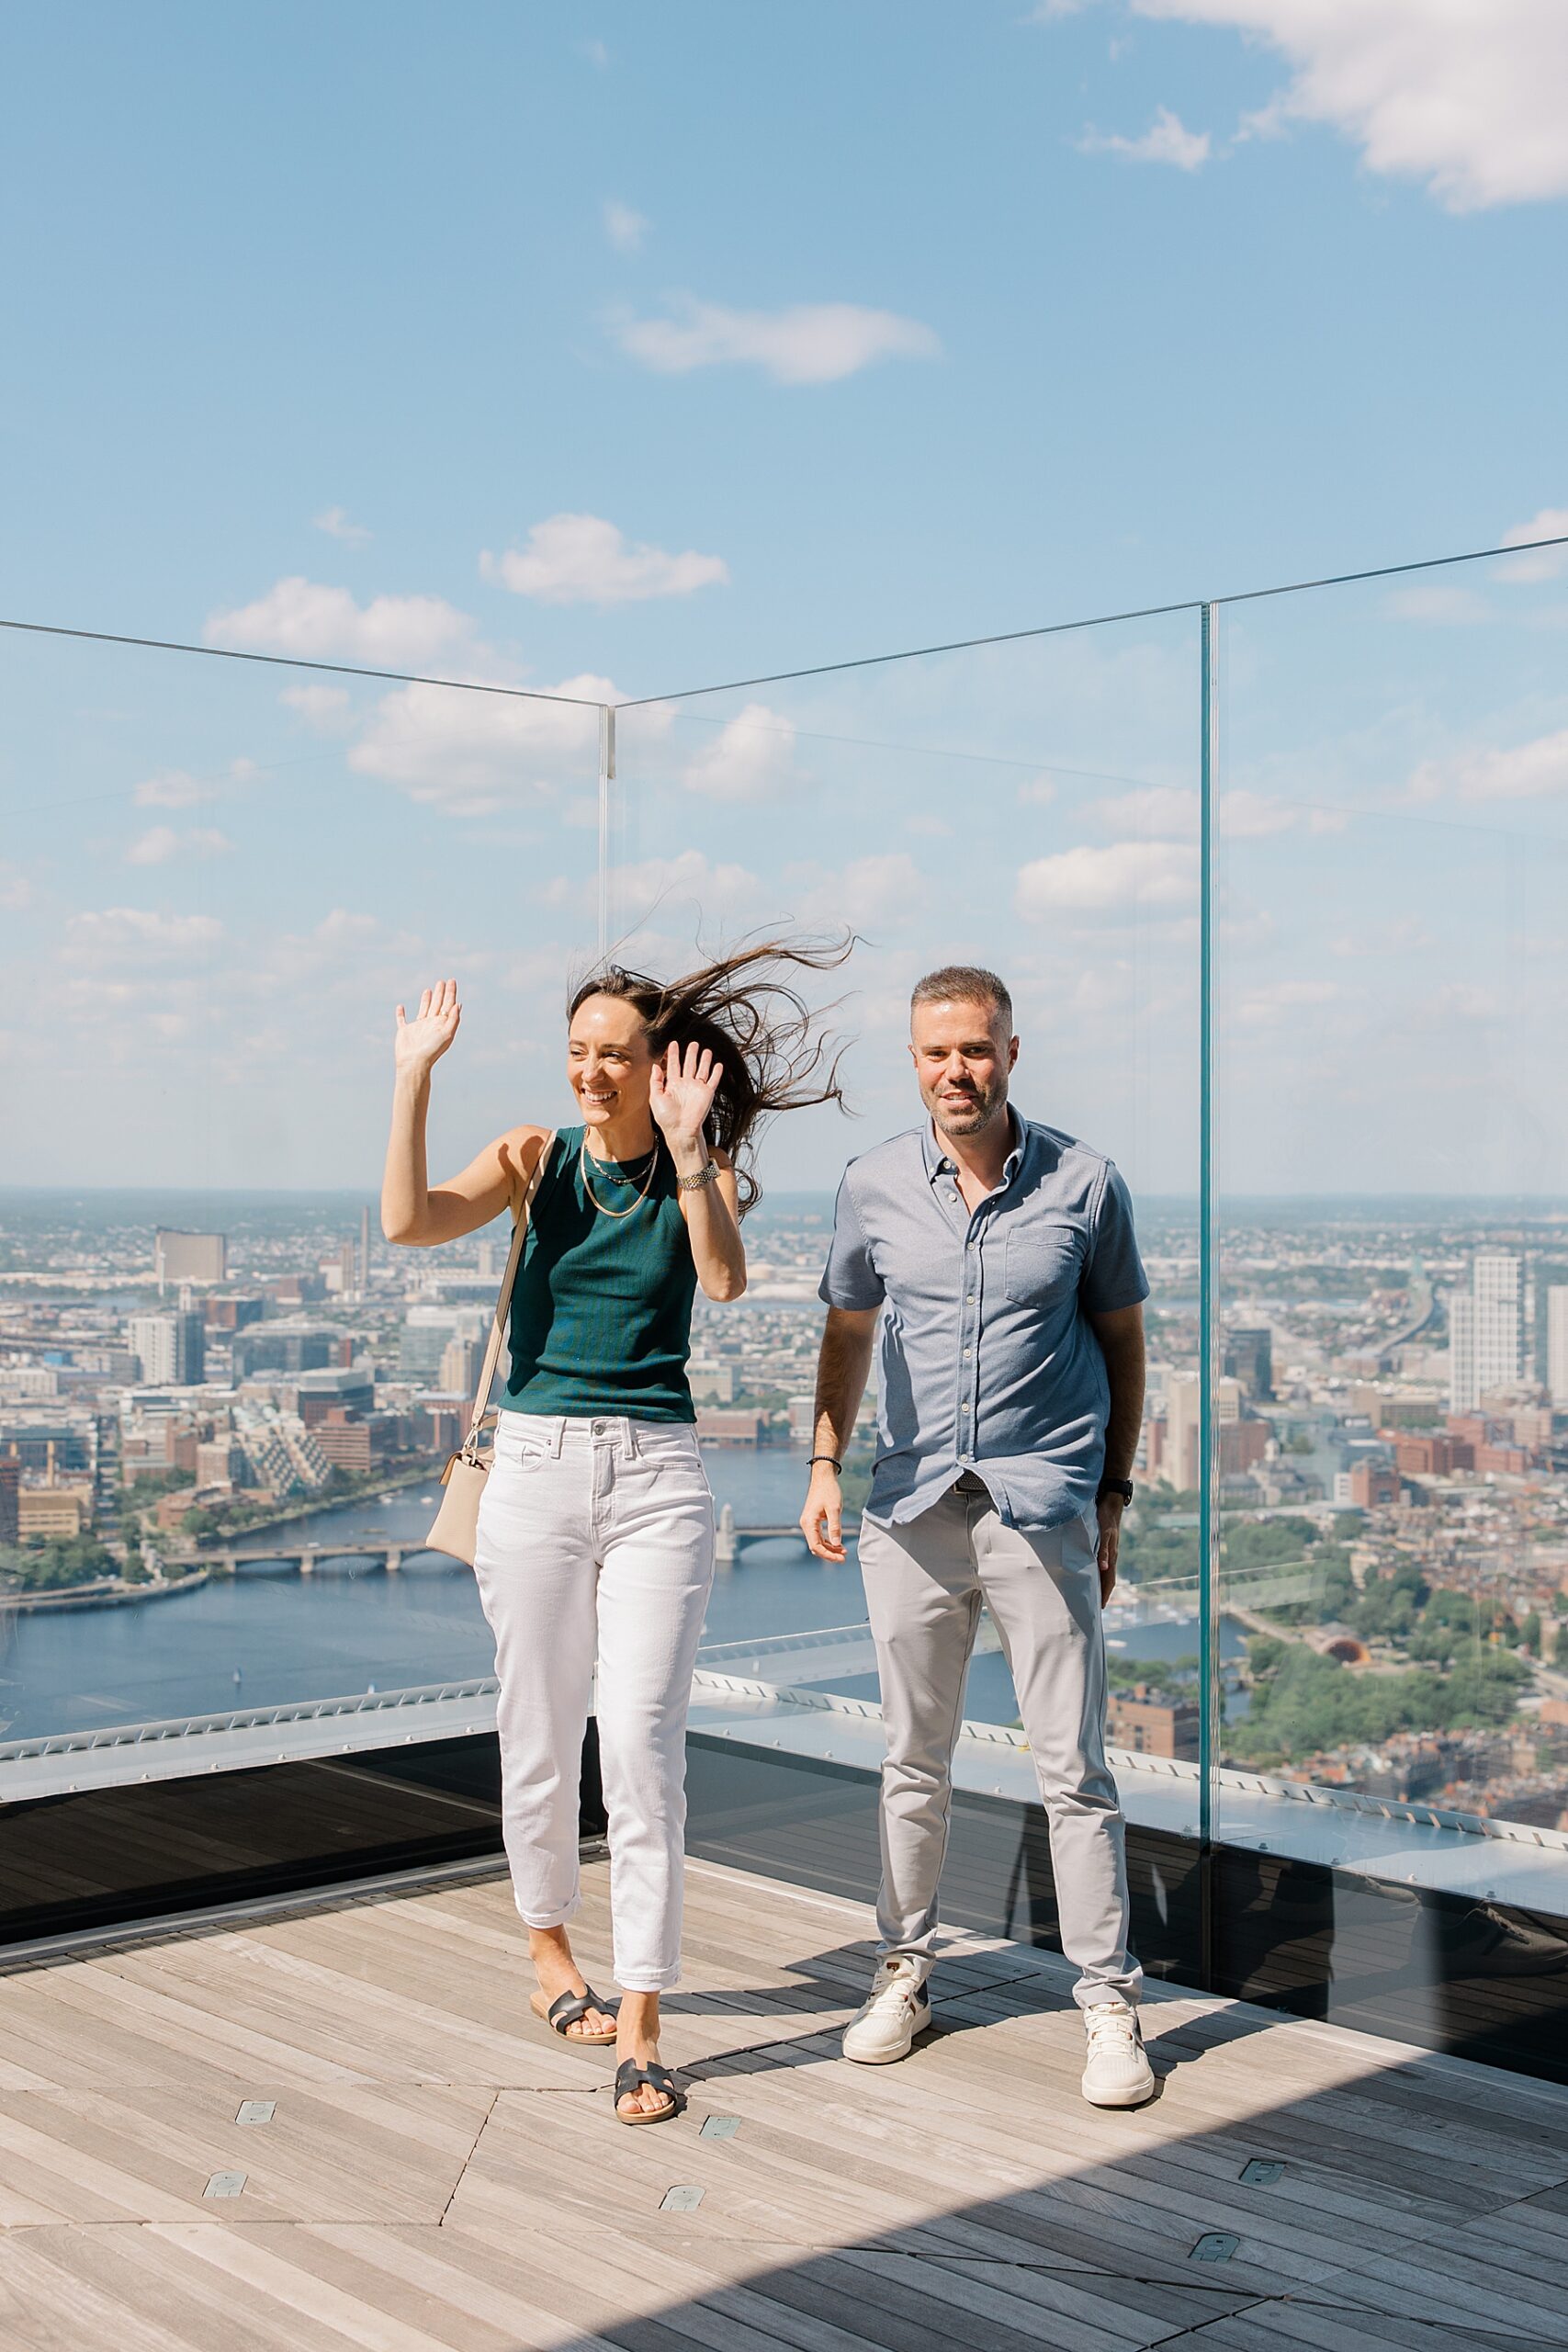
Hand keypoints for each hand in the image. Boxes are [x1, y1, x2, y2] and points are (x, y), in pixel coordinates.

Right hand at [395, 979, 460, 1079]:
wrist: (414, 1063)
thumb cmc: (432, 1050)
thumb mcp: (447, 1034)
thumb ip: (453, 1019)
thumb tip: (459, 1004)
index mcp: (441, 1024)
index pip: (448, 1005)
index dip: (450, 993)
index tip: (451, 980)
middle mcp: (431, 1024)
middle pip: (437, 1005)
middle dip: (440, 993)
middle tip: (442, 981)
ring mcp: (418, 1028)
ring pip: (423, 1010)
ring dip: (426, 1000)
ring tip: (429, 989)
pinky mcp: (405, 1031)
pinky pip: (401, 1020)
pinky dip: (400, 1014)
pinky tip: (400, 1007)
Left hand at [649, 1039, 721, 1149]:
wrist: (681, 1131)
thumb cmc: (667, 1118)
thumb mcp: (655, 1098)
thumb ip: (655, 1081)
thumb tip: (655, 1066)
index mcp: (672, 1085)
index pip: (673, 1065)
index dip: (672, 1054)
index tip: (673, 1044)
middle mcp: (685, 1084)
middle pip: (688, 1064)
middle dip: (690, 1053)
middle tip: (692, 1043)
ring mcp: (697, 1088)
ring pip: (701, 1069)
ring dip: (704, 1060)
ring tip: (706, 1050)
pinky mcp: (707, 1093)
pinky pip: (713, 1080)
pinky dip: (716, 1072)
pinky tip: (718, 1064)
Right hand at [800, 1465, 845, 1561]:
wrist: (824, 1477)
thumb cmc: (829, 1491)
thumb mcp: (834, 1509)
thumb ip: (835, 1527)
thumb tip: (837, 1544)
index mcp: (809, 1523)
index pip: (816, 1546)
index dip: (828, 1555)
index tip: (841, 1558)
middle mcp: (806, 1524)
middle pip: (816, 1546)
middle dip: (829, 1554)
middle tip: (844, 1558)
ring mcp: (809, 1523)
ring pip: (818, 1542)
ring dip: (830, 1548)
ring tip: (844, 1551)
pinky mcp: (813, 1521)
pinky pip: (819, 1536)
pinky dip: (829, 1541)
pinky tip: (839, 1544)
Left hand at [1095, 1493, 1124, 1607]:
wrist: (1110, 1502)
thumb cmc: (1106, 1516)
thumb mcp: (1104, 1533)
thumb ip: (1103, 1550)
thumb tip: (1104, 1568)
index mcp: (1112, 1556)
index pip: (1109, 1580)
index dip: (1105, 1594)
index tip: (1100, 1607)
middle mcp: (1111, 1555)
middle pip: (1107, 1579)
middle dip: (1102, 1593)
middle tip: (1095, 1607)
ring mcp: (1108, 1550)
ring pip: (1104, 1572)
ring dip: (1099, 1584)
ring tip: (1092, 1595)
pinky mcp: (1104, 1544)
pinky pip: (1101, 1563)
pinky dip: (1096, 1572)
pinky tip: (1091, 1573)